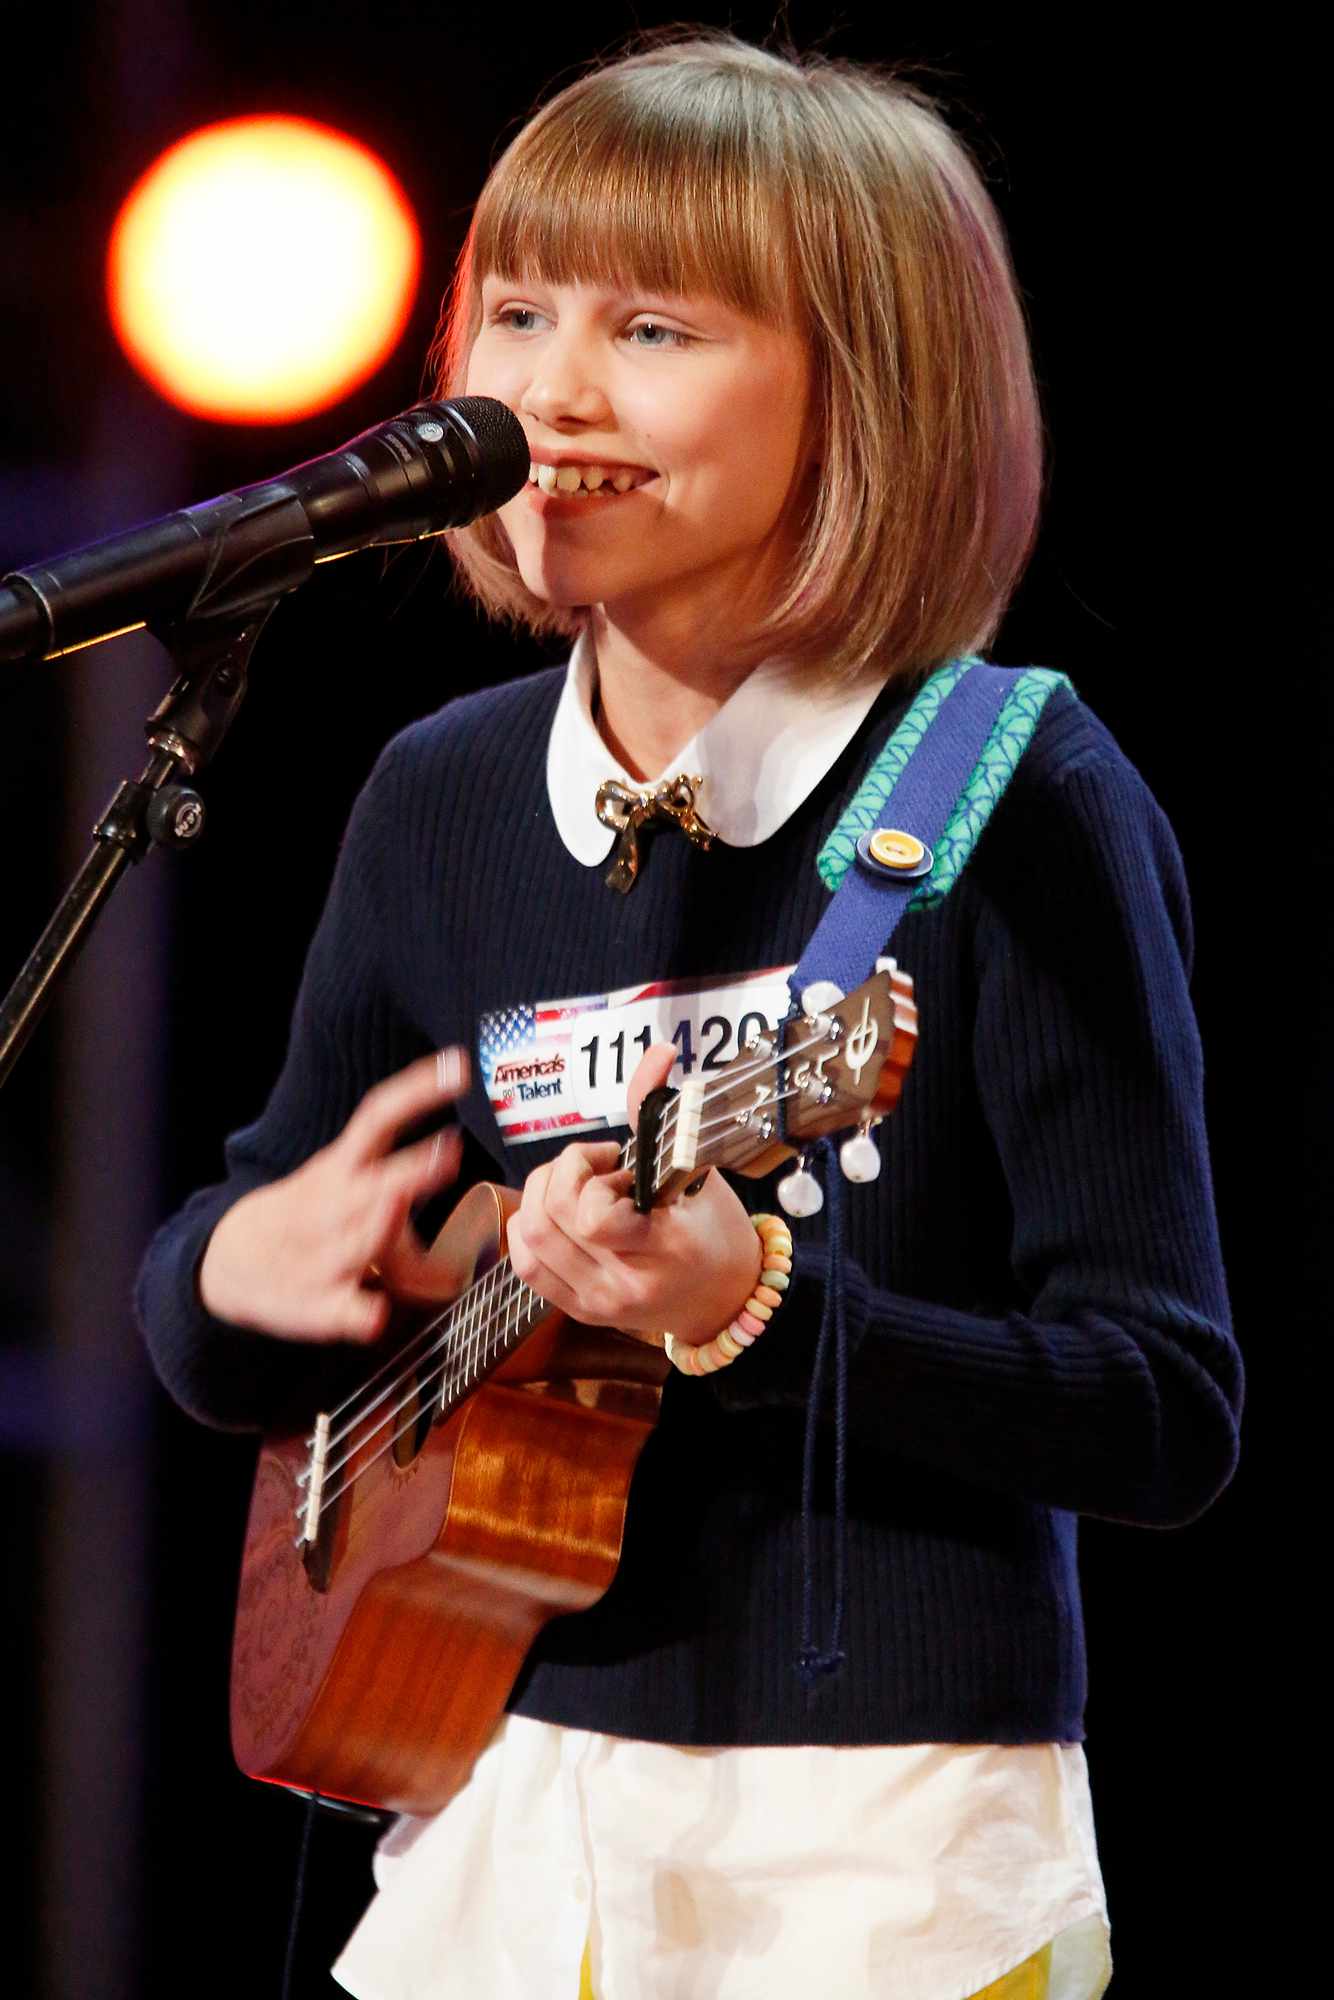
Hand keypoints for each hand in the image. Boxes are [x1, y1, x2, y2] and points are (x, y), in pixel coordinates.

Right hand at [197, 1048, 468, 1341]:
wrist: (229, 1263)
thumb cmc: (313, 1224)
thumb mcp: (355, 1196)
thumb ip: (417, 1198)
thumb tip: (475, 1242)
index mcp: (344, 1167)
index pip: (380, 1117)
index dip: (418, 1090)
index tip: (460, 1067)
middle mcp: (334, 1205)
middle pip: (375, 1184)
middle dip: (410, 1170)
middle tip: (451, 1150)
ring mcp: (323, 1255)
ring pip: (356, 1240)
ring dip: (379, 1225)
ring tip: (399, 1206)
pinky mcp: (313, 1304)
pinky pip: (338, 1309)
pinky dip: (356, 1313)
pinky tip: (374, 1317)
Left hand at [506, 1045, 760, 1346]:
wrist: (725, 1299)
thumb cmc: (715, 1230)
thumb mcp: (695, 1169)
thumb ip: (657, 1112)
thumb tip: (657, 1052)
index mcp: (665, 1248)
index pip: (592, 1216)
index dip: (590, 1177)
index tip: (619, 1163)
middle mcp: (626, 1283)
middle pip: (550, 1219)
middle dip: (563, 1174)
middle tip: (597, 1168)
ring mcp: (599, 1302)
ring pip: (530, 1237)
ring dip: (543, 1196)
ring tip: (580, 1188)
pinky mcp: (580, 1310)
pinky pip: (526, 1264)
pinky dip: (530, 1226)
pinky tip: (560, 1212)